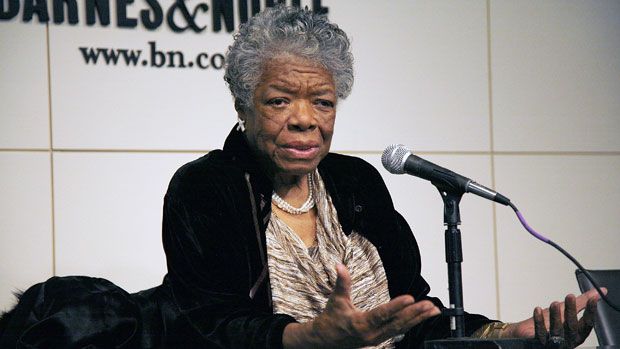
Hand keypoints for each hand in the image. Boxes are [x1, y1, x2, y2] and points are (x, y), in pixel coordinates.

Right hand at [283, 264, 440, 348]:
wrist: (325, 341)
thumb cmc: (331, 321)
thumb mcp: (336, 300)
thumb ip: (342, 283)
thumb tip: (340, 266)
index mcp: (360, 324)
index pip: (382, 314)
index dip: (396, 307)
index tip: (410, 298)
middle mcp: (371, 334)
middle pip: (397, 324)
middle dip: (415, 314)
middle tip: (429, 305)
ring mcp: (377, 339)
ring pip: (401, 329)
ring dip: (417, 319)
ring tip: (432, 310)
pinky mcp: (380, 339)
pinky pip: (399, 331)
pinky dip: (412, 323)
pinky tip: (421, 317)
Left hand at [503, 288, 604, 347]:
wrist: (527, 333)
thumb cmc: (548, 322)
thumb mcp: (566, 310)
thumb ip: (582, 302)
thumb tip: (600, 291)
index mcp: (576, 333)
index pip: (587, 324)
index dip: (591, 311)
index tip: (593, 299)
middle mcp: (567, 339)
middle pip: (572, 327)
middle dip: (572, 311)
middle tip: (570, 296)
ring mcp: (553, 342)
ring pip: (557, 331)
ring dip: (556, 316)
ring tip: (555, 303)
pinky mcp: (538, 342)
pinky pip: (540, 333)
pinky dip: (539, 321)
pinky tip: (538, 310)